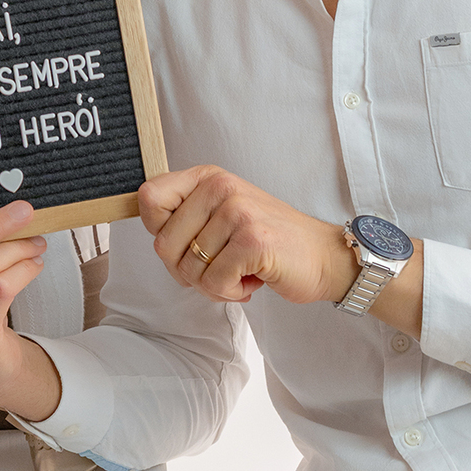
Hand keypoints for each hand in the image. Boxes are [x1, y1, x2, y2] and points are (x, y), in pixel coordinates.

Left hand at [138, 166, 353, 304]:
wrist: (321, 256)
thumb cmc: (267, 242)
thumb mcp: (221, 216)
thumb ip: (185, 218)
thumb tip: (152, 233)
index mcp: (208, 178)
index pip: (149, 198)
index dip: (160, 231)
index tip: (189, 242)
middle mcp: (220, 187)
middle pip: (163, 245)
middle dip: (187, 271)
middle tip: (219, 268)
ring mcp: (238, 211)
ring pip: (189, 269)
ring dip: (214, 285)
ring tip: (240, 271)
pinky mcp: (253, 240)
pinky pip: (214, 282)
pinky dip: (230, 292)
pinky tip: (251, 281)